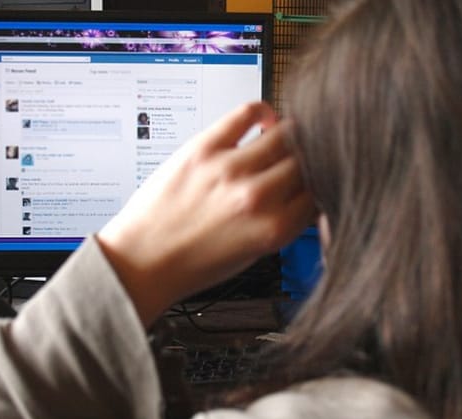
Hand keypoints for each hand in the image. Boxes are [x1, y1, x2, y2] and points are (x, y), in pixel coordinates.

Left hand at [97, 102, 314, 325]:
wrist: (143, 261)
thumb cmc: (191, 264)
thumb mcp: (251, 255)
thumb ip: (282, 223)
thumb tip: (303, 192)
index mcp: (273, 229)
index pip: (319, 192)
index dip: (318, 185)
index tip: (312, 181)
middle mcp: (256, 198)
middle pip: (307, 161)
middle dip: (307, 161)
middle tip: (298, 160)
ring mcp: (229, 169)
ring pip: (286, 134)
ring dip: (290, 136)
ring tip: (281, 142)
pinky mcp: (203, 148)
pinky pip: (247, 112)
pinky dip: (263, 112)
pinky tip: (262, 122)